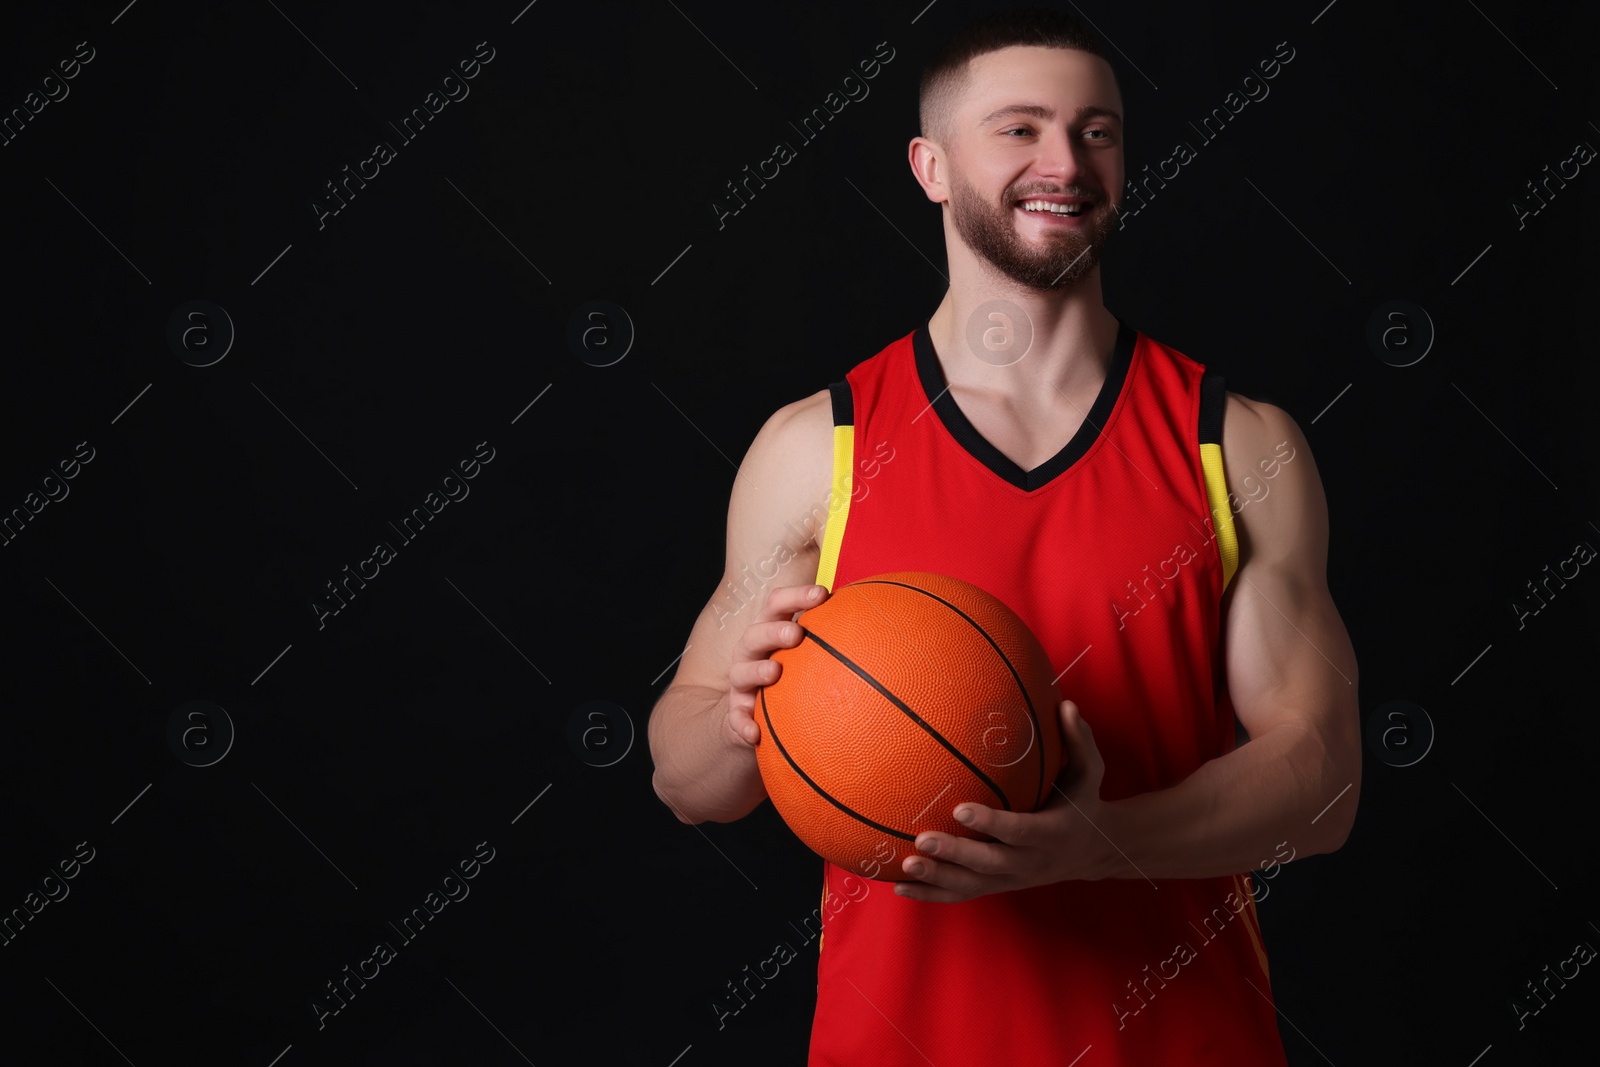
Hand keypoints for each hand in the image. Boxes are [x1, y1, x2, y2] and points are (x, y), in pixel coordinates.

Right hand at [723, 583, 828, 748]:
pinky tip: (756, 733)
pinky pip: (736, 718)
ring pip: (740, 671)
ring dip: (757, 670)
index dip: (797, 596)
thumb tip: (884, 623)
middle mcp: (752, 651)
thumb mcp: (806, 652)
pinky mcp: (736, 711)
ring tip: (774, 672)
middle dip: (775, 630)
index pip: (778, 603)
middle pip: (756, 633)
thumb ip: (833, 639)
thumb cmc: (792, 673)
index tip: (822, 594)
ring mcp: (741, 681)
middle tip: (797, 633)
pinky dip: (743, 724)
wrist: (756, 714)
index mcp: (770, 629)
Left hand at [893, 699, 1111, 902]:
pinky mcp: (998, 887)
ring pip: (972, 885)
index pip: (1019, 831)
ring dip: (938, 878)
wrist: (1089, 851)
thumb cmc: (1081, 802)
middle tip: (922, 839)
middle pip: (990, 864)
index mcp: (1052, 833)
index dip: (991, 823)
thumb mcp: (1090, 772)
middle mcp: (1031, 862)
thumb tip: (1067, 705)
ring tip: (906, 864)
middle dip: (956, 854)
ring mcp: (1012, 879)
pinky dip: (932, 894)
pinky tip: (900, 887)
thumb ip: (1079, 741)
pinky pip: (963, 894)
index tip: (960, 808)